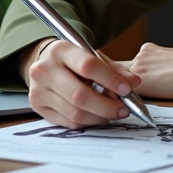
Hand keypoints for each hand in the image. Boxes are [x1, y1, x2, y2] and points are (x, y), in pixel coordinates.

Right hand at [21, 39, 142, 129]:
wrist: (44, 63)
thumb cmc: (72, 60)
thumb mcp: (92, 56)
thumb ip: (114, 69)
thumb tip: (134, 83)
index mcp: (60, 50)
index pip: (87, 66)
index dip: (109, 80)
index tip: (126, 90)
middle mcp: (44, 70)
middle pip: (80, 95)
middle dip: (106, 105)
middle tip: (123, 110)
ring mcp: (39, 90)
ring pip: (75, 112)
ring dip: (100, 116)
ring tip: (113, 113)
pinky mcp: (38, 107)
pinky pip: (69, 122)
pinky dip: (88, 122)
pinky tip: (98, 116)